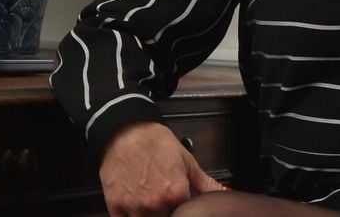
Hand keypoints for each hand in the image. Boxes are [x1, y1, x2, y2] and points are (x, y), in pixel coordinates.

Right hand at [98, 121, 225, 216]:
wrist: (126, 132)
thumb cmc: (155, 143)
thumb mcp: (187, 161)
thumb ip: (206, 183)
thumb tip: (223, 192)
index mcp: (176, 194)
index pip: (186, 215)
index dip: (182, 208)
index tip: (178, 201)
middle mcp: (155, 204)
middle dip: (166, 211)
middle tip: (163, 197)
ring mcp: (134, 208)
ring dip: (149, 214)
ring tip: (149, 199)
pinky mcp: (116, 207)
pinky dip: (131, 216)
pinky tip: (135, 204)